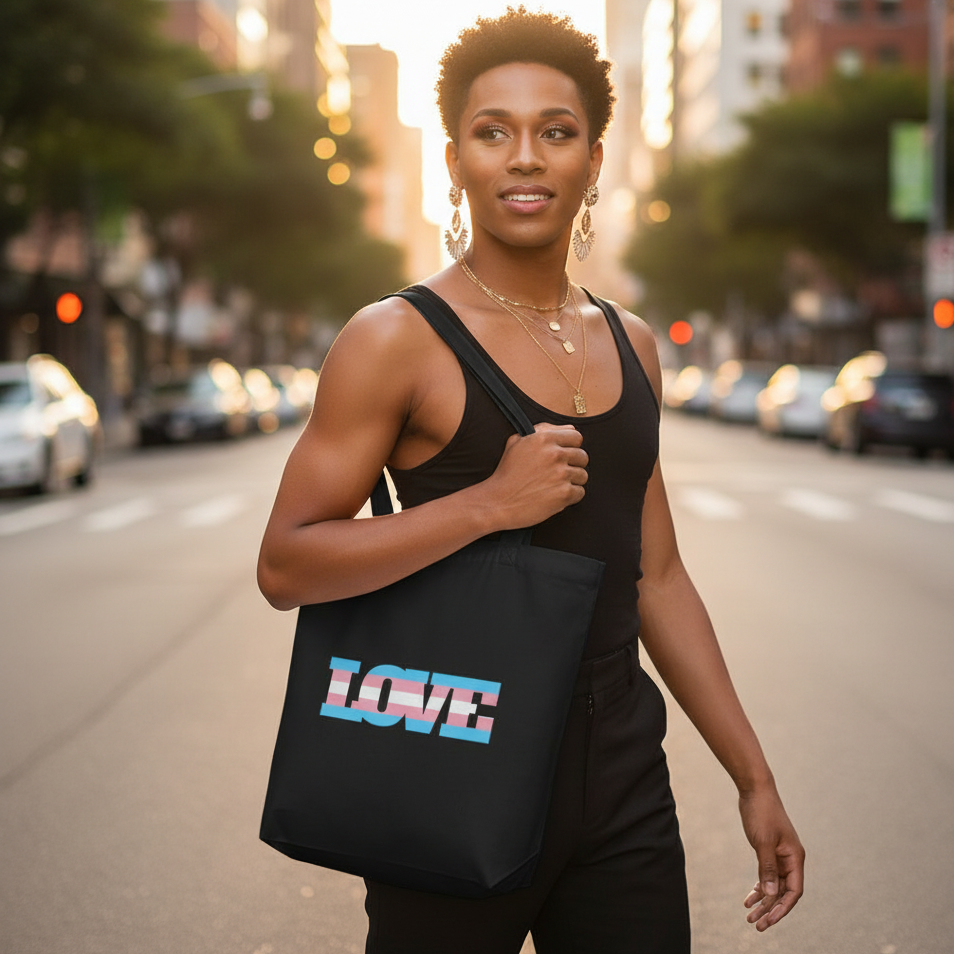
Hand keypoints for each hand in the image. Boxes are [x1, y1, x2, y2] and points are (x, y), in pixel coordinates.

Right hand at [482, 423, 587, 528]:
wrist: (498, 501)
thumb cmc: (506, 472)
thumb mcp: (517, 442)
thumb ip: (543, 430)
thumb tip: (570, 428)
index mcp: (544, 438)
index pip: (576, 436)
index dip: (571, 446)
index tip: (562, 456)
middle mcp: (554, 454)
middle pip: (582, 456)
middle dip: (573, 465)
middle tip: (558, 473)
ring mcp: (560, 474)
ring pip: (582, 475)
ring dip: (572, 481)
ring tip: (554, 485)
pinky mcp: (564, 493)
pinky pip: (580, 492)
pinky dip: (570, 497)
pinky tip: (554, 496)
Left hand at [739, 784, 804, 930]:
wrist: (754, 789)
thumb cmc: (761, 812)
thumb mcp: (762, 842)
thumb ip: (766, 868)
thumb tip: (769, 895)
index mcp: (795, 858)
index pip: (793, 892)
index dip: (782, 909)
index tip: (769, 921)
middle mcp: (791, 859)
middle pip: (783, 892)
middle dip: (770, 910)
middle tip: (756, 925)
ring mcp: (780, 856)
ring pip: (773, 886)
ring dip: (763, 901)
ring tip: (750, 916)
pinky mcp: (769, 851)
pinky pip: (766, 875)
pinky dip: (758, 887)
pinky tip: (748, 898)